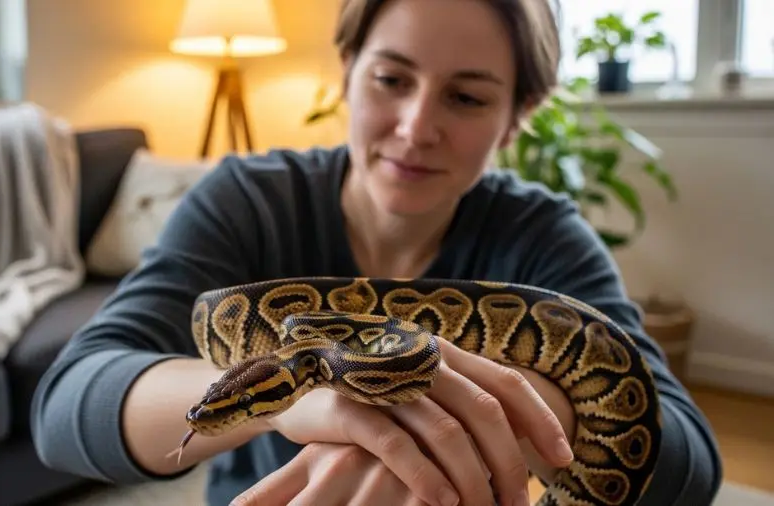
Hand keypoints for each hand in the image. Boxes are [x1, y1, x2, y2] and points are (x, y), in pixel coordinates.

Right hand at [261, 336, 573, 505]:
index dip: (540, 420)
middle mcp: (417, 359)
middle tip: (520, 505)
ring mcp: (381, 381)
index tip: (564, 460)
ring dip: (474, 479)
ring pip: (446, 432)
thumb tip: (517, 442)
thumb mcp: (416, 390)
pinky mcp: (347, 407)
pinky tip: (445, 504)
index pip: (505, 382)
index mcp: (441, 352)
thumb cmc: (365, 395)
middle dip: (511, 463)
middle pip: (483, 411)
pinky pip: (396, 445)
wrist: (287, 387)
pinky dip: (426, 477)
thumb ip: (459, 405)